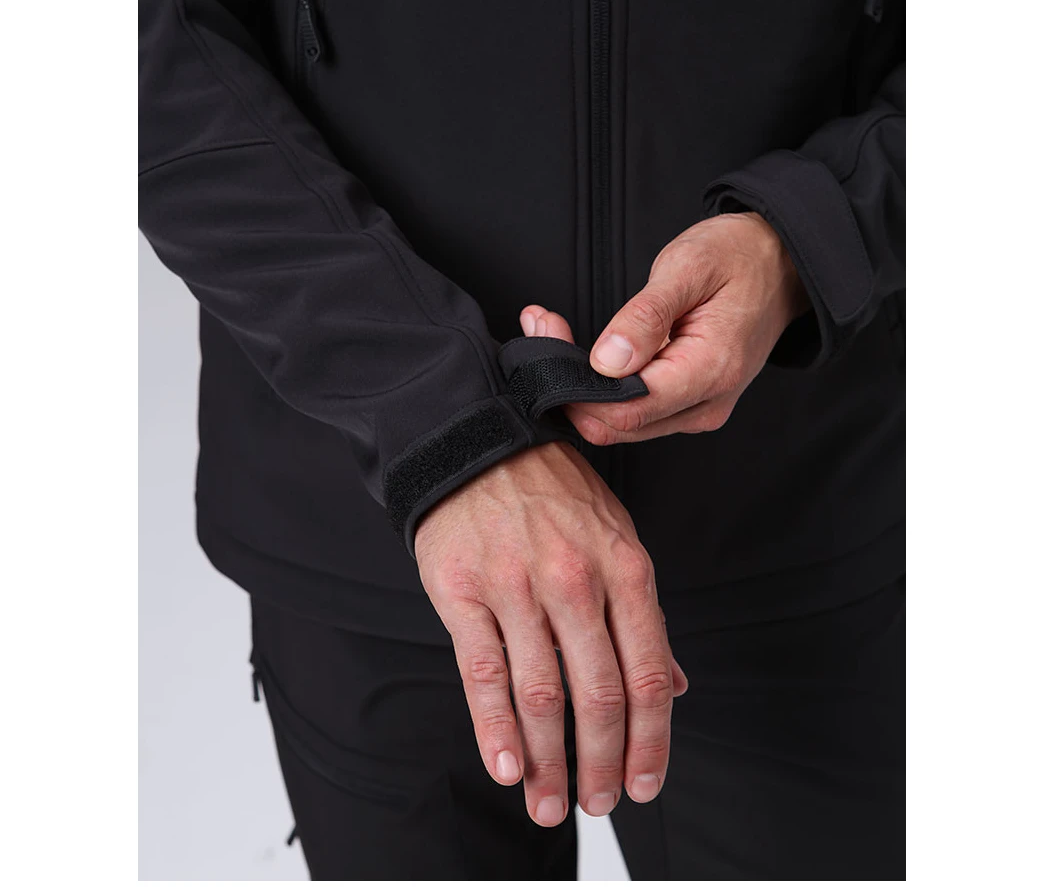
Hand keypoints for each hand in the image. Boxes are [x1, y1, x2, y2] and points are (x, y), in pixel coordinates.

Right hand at [415, 441, 686, 825]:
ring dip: (548, 763)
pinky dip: (495, 730)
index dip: (650, 741)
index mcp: (624, 569)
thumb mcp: (616, 538)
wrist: (479, 444)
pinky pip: (482, 673)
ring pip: (540, 695)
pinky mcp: (464, 592)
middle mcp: (575, 581)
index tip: (645, 784)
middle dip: (601, 764)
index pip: (647, 673)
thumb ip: (642, 616)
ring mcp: (517, 587)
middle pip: (598, 695)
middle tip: (598, 805)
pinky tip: (507, 767)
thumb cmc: (553, 494)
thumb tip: (673, 686)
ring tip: (550, 805)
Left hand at [520, 212, 808, 443]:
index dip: (576, 387)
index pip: (626, 410)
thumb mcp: (689, 267)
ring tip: (554, 330)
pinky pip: (634, 411)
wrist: (781, 262)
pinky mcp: (688, 405)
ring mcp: (698, 409)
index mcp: (711, 370)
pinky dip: (600, 387)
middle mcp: (706, 404)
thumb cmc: (738, 257)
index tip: (548, 339)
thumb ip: (646, 317)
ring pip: (621, 423)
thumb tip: (606, 362)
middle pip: (617, 424)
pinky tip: (580, 350)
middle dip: (570, 386)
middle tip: (542, 327)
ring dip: (580, 386)